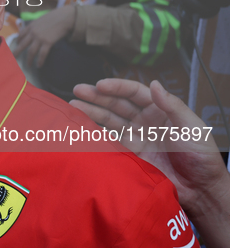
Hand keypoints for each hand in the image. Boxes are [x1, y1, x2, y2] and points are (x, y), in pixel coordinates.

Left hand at [13, 5, 74, 66]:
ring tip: (28, 65)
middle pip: (22, 45)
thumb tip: (35, 31)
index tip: (18, 45)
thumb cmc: (55, 17)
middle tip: (13, 58)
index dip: (18, 41)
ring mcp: (40, 38)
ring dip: (29, 60)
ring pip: (31, 52)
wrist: (65, 17)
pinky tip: (39, 65)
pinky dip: (40, 61)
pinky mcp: (47, 42)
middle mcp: (33, 32)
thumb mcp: (41, 19)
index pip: (21, 35)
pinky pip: (42, 54)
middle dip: (17, 52)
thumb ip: (36, 26)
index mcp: (31, 26)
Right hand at [70, 79, 228, 216]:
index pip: (133, 93)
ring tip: (73, 107)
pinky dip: (94, 135)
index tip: (99, 85)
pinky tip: (82, 129)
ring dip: (91, 112)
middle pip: (116, 104)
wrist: (199, 189)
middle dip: (96, 97)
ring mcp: (134, 137)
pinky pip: (108, 141)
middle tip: (78, 90)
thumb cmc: (201, 156)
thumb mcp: (192, 127)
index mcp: (159, 109)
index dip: (116, 87)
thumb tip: (154, 84)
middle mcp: (144, 120)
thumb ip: (172, 105)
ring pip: (108, 120)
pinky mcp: (128, 154)